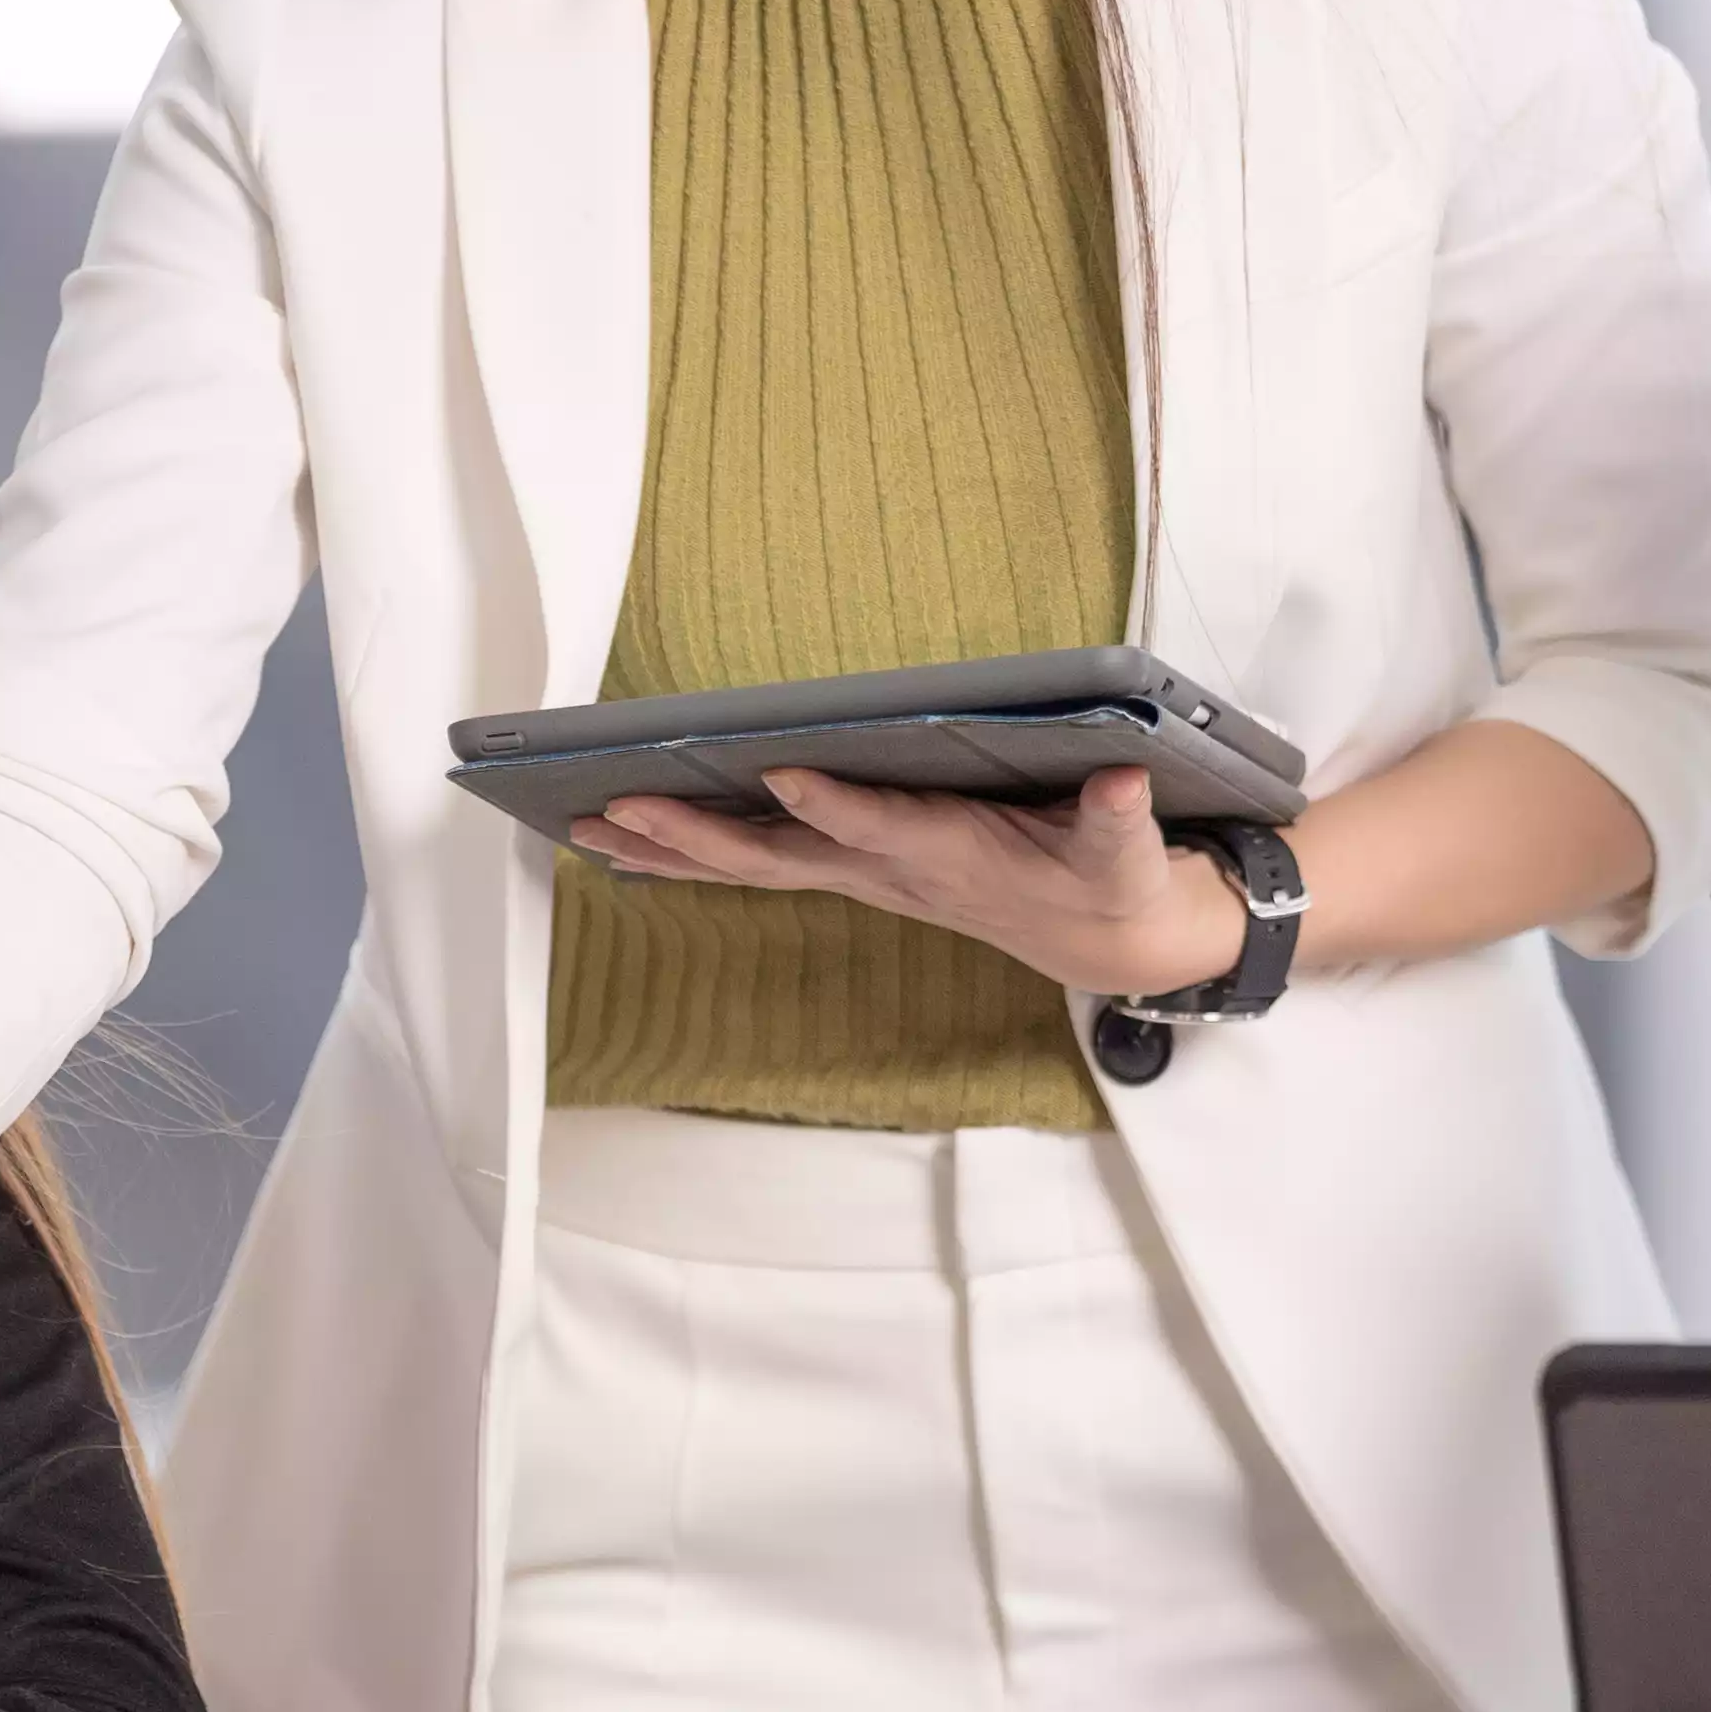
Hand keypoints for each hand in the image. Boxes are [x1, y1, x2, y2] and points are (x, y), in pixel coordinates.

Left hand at [572, 764, 1249, 996]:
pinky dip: (688, 857)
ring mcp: (862, 875)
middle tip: (618, 811)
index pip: (883, 828)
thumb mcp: (1125, 849)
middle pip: (779, 857)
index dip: (835, 807)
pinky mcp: (851, 870)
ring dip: (667, 850)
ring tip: (585, 828)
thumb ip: (1121, 818)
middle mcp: (890, 869)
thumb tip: (1123, 784)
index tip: (783, 775)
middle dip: (697, 836)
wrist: (1095, 935)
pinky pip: (754, 866)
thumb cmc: (1104, 876)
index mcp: (952, 853)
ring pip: (750, 866)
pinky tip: (628, 846)